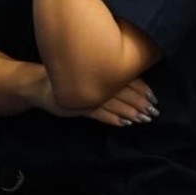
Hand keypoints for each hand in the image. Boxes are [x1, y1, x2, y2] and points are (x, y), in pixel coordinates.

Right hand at [33, 72, 156, 126]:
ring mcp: (88, 94)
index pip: (127, 79)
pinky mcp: (78, 106)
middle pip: (124, 91)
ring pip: (114, 103)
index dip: (142, 89)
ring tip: (143, 118)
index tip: (154, 97)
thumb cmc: (70, 77)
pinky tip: (124, 123)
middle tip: (154, 111)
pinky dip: (113, 118)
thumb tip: (134, 81)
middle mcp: (97, 81)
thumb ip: (109, 76)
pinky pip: (99, 113)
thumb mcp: (90, 73)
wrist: (41, 84)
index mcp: (102, 70)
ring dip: (131, 112)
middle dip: (141, 102)